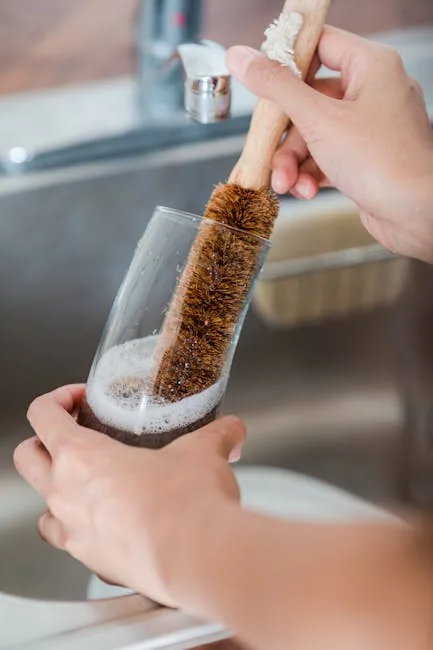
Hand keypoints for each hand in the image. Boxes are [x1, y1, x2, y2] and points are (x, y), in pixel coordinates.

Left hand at [13, 385, 244, 606]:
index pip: (42, 415)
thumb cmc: (187, 503)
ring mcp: (75, 534)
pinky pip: (74, 543)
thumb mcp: (204, 452)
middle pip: (26, 458)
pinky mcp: (93, 563)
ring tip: (89, 484)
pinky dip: (85, 530)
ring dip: (58, 490)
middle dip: (43, 441)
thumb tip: (231, 430)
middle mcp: (65, 495)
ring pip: (42, 508)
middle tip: (74, 435)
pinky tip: (115, 523)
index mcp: (81, 456)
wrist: (198, 557)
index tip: (79, 398)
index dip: (56, 399)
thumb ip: (217, 434)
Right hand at [227, 27, 432, 262]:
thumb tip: (242, 56)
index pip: (319, 44)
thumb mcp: (318, 119)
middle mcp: (372, 92)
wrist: (418, 214)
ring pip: (313, 134)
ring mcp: (369, 128)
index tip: (259, 76)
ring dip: (293, 162)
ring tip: (286, 183)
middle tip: (267, 150)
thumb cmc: (383, 162)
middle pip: (308, 99)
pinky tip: (307, 190)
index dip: (286, 59)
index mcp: (370, 66)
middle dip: (284, 135)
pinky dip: (311, 174)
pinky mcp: (364, 159)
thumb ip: (277, 86)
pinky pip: (326, 157)